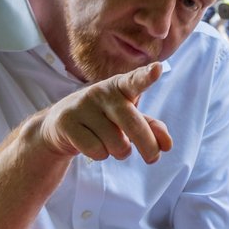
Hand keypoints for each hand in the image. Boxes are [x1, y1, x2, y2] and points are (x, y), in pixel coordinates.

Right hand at [33, 61, 173, 164]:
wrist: (60, 125)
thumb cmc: (103, 120)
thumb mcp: (128, 120)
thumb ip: (151, 128)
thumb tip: (167, 145)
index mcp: (120, 86)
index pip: (135, 81)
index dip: (147, 76)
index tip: (158, 69)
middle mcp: (101, 92)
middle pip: (132, 124)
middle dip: (147, 146)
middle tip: (152, 159)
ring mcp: (82, 105)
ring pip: (115, 143)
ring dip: (119, 152)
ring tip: (111, 144)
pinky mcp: (66, 122)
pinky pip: (96, 150)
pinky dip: (100, 155)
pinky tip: (93, 147)